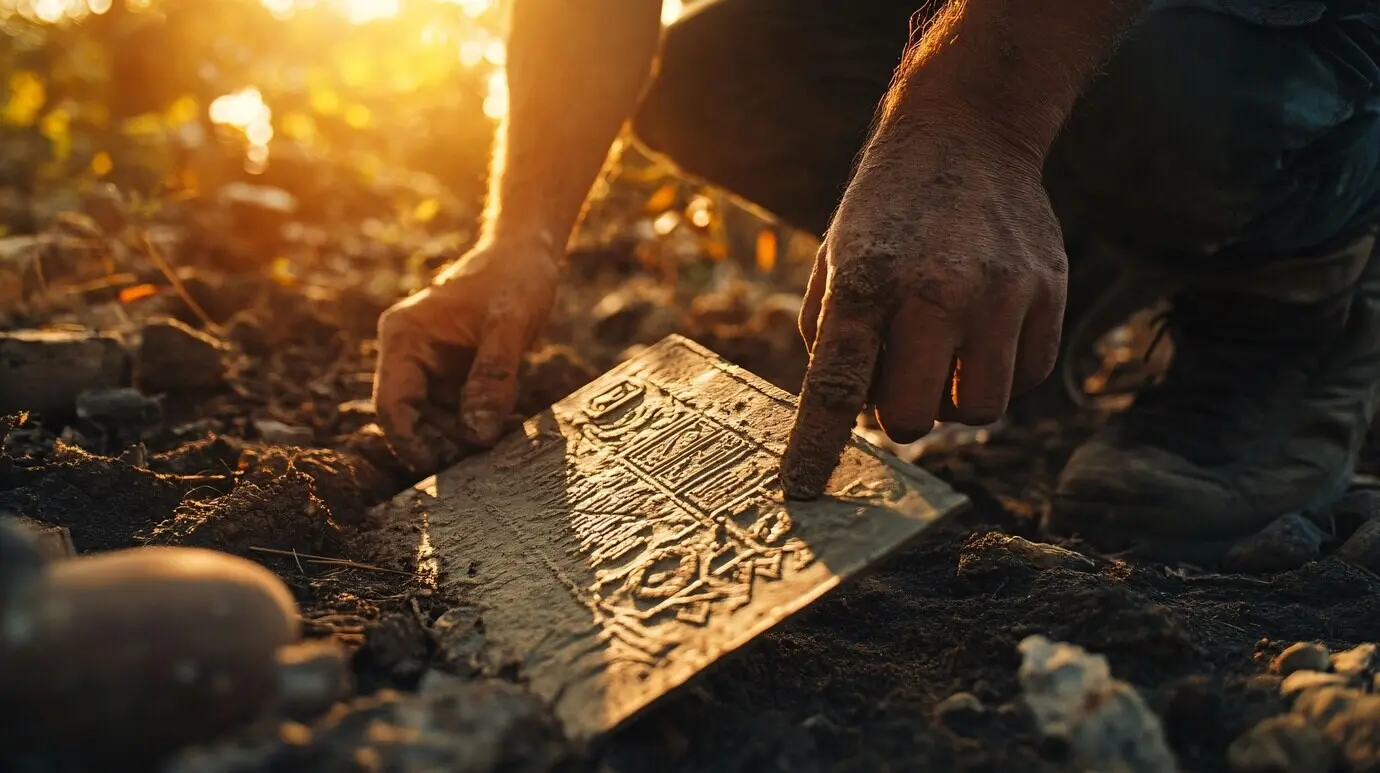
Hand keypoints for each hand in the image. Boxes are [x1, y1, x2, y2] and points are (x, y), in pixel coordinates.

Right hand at [373, 238, 558, 471]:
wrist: (528, 253)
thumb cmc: (515, 278)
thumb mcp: (510, 325)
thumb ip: (493, 376)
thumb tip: (478, 433)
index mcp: (404, 337)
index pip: (392, 405)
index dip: (409, 443)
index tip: (438, 470)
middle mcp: (409, 354)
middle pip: (415, 419)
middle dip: (447, 443)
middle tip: (486, 460)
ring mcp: (432, 366)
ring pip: (440, 420)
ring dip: (469, 436)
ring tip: (507, 441)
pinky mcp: (455, 373)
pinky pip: (462, 410)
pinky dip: (482, 422)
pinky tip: (512, 428)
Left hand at [780, 107, 1066, 498]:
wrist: (967, 135)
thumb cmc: (886, 214)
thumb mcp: (835, 260)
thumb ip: (831, 340)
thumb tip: (846, 420)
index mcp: (865, 281)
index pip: (835, 385)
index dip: (819, 447)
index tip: (805, 491)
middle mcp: (936, 290)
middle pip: (914, 418)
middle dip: (900, 415)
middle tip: (898, 382)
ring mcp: (1001, 292)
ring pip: (979, 410)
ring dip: (954, 397)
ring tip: (945, 350)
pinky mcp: (1048, 290)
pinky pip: (1026, 378)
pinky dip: (1001, 371)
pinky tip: (985, 328)